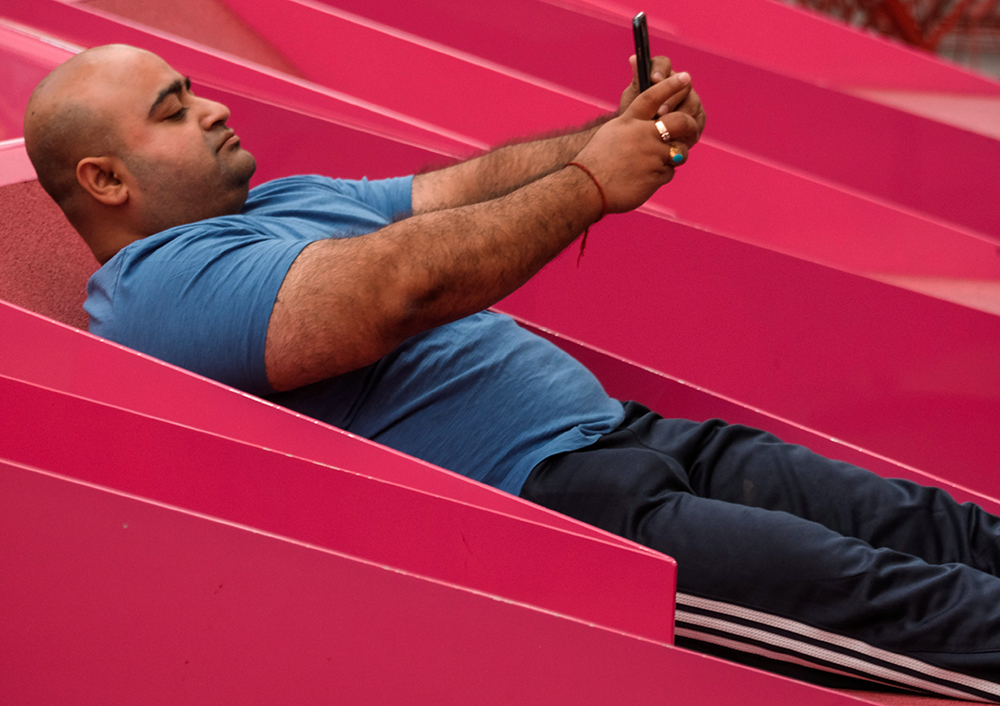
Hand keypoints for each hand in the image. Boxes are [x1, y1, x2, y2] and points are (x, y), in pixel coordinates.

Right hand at [576, 72, 700, 213]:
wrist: (588, 188)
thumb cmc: (596, 162)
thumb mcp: (612, 133)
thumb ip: (634, 125)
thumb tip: (655, 123)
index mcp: (629, 120)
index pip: (653, 96)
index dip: (671, 86)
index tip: (686, 77)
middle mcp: (643, 134)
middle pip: (679, 121)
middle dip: (690, 125)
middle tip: (690, 130)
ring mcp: (652, 154)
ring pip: (679, 150)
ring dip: (674, 156)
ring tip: (654, 164)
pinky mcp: (656, 174)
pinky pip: (669, 172)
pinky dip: (660, 175)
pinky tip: (643, 179)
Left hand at [620, 55, 705, 144]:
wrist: (641, 139)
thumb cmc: (635, 115)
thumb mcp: (632, 99)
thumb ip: (637, 81)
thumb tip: (634, 59)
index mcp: (661, 74)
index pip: (663, 64)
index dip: (661, 70)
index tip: (653, 78)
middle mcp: (679, 84)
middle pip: (683, 83)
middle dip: (671, 98)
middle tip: (659, 111)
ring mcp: (691, 100)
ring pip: (692, 103)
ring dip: (679, 115)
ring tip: (665, 128)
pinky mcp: (698, 117)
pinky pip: (697, 121)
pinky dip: (686, 129)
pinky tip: (675, 136)